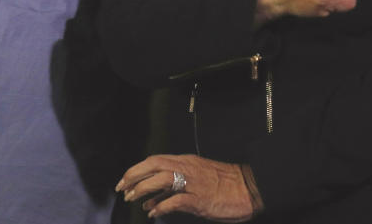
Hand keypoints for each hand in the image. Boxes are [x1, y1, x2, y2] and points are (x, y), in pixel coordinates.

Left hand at [115, 154, 253, 221]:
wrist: (249, 189)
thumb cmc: (225, 185)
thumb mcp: (198, 179)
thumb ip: (175, 187)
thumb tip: (151, 200)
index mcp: (188, 161)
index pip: (155, 160)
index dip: (137, 169)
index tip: (125, 180)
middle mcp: (188, 168)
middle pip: (154, 165)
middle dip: (133, 175)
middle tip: (122, 187)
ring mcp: (194, 183)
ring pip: (161, 178)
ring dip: (143, 188)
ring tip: (132, 198)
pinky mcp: (200, 199)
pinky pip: (175, 200)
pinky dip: (161, 206)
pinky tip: (153, 212)